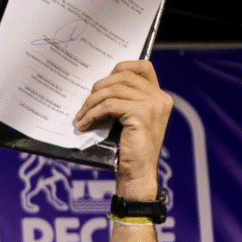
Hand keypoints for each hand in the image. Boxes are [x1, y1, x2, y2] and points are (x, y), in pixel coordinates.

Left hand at [73, 60, 172, 198]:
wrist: (137, 174)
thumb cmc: (130, 150)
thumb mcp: (130, 120)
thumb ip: (125, 101)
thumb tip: (99, 87)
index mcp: (159, 97)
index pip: (143, 67)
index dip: (121, 67)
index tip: (102, 82)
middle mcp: (160, 98)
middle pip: (123, 76)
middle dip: (99, 88)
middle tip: (85, 105)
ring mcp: (152, 105)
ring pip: (114, 90)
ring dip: (92, 103)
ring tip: (81, 117)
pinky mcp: (141, 115)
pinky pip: (110, 105)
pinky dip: (94, 114)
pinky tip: (85, 124)